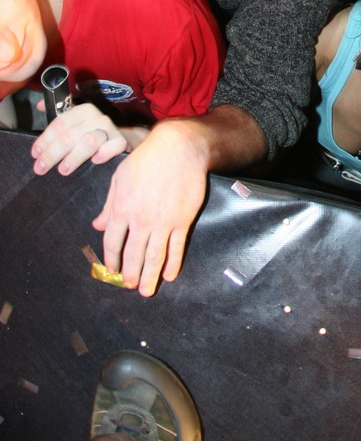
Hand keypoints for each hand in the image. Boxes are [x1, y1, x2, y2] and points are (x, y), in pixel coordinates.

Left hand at [30, 103, 129, 175]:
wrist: (117, 140)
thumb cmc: (91, 133)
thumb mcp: (75, 123)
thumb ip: (59, 117)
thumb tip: (40, 105)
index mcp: (83, 110)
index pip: (60, 124)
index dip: (45, 139)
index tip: (35, 153)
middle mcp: (97, 117)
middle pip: (69, 135)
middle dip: (52, 154)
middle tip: (41, 168)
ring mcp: (110, 129)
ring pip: (88, 141)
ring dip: (73, 157)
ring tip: (63, 170)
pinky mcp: (121, 142)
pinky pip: (114, 146)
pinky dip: (104, 153)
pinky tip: (95, 161)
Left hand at [92, 122, 208, 295]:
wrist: (180, 149)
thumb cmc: (147, 159)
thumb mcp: (120, 178)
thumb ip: (109, 205)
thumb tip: (97, 226)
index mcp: (122, 208)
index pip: (113, 242)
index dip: (112, 258)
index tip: (112, 270)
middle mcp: (141, 219)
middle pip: (133, 254)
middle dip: (130, 273)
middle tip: (129, 286)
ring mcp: (163, 222)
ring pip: (154, 256)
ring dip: (149, 276)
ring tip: (146, 291)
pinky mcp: (182, 220)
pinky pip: (176, 247)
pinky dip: (173, 263)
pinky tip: (169, 274)